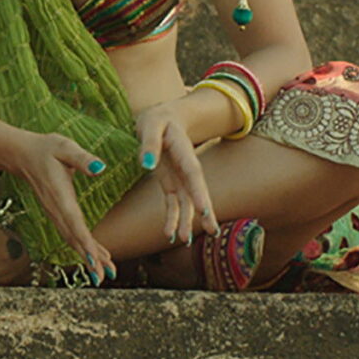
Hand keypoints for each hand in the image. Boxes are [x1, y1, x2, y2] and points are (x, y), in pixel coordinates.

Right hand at [0, 131, 114, 280]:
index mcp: (60, 196)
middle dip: (88, 258)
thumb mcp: (65, 147)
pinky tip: (95, 256)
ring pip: (72, 240)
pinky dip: (82, 247)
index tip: (93, 259)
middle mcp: (56, 210)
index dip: (84, 242)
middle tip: (103, 275)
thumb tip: (100, 168)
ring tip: (103, 272)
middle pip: (73, 238)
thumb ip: (82, 159)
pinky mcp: (57, 214)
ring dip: (87, 257)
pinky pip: (70, 234)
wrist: (24, 155)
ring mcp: (55, 214)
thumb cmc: (47, 149)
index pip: (74, 222)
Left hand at [134, 100, 218, 244]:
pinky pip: (174, 203)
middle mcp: (186, 167)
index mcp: (184, 150)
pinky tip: (170, 235)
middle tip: (211, 230)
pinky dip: (173, 218)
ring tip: (186, 240)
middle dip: (203, 211)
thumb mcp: (150, 124)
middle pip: (196, 191)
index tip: (203, 209)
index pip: (193, 173)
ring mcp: (180, 177)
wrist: (164, 118)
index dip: (198, 191)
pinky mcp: (171, 183)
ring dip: (186, 221)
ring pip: (187, 202)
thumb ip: (149, 143)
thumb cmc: (157, 119)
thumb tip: (147, 165)